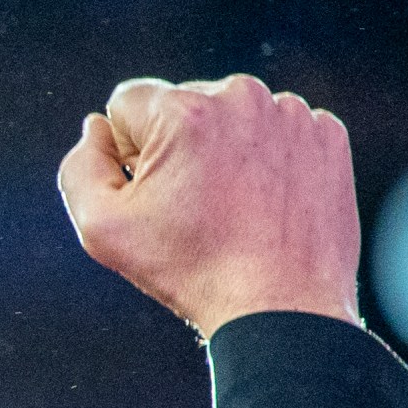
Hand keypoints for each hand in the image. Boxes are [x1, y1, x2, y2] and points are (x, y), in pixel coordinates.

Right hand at [56, 74, 360, 339]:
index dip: (127, 151)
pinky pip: (280, 131)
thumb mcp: (102, 227)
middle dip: (178, 144)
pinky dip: (270, 158)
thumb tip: (97, 129)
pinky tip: (267, 202)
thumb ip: (80, 166)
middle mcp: (241, 97)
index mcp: (184, 110)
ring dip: (225, 148)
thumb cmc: (189, 270)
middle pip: (183, 104)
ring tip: (234, 207)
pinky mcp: (327, 138)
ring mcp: (292, 115)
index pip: (128, 104)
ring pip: (233, 116)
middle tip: (194, 206)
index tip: (153, 192)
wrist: (282, 310)